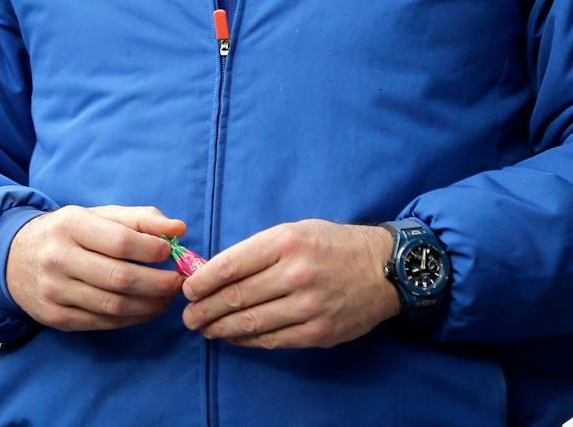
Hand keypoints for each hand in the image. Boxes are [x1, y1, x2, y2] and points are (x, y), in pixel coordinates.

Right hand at [7, 204, 186, 330]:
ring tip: (168, 297)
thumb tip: (178, 228)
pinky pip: (103, 323)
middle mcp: (59, 258)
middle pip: (120, 278)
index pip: (120, 242)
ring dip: (150, 305)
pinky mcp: (56, 317)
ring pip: (114, 306)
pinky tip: (147, 309)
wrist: (14, 258)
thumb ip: (140, 219)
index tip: (170, 251)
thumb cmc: (68, 233)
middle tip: (179, 281)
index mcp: (71, 225)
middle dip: (158, 283)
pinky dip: (132, 319)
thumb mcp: (98, 215)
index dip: (152, 249)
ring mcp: (55, 291)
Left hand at [181, 220, 398, 348]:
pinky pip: (272, 340)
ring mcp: (308, 306)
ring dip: (220, 328)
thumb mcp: (296, 231)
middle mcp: (295, 274)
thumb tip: (217, 272)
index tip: (188, 290)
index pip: (231, 264)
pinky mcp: (318, 332)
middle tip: (188, 316)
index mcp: (285, 242)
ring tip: (205, 329)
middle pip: (236, 297)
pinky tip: (234, 337)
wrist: (384, 268)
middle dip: (205, 309)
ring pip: (251, 323)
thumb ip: (259, 250)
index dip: (203, 281)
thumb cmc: (333, 245)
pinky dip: (247, 340)